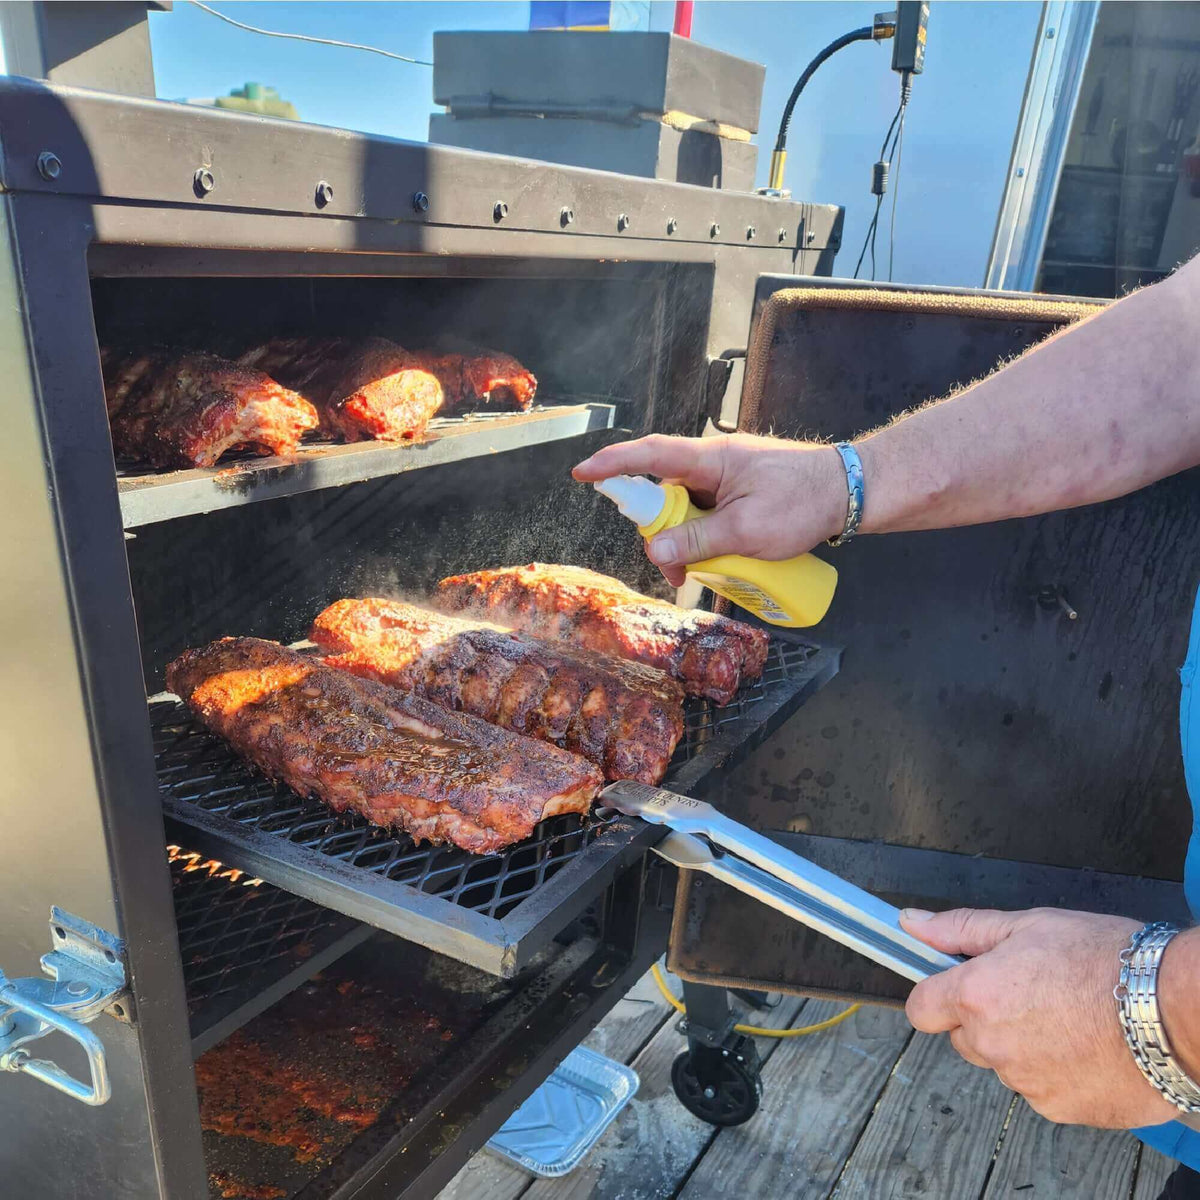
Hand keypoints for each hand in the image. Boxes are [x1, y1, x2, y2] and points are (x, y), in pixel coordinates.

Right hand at [572, 433, 846, 586]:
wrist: (851, 492)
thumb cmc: (802, 502)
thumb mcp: (746, 530)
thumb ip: (698, 540)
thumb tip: (654, 550)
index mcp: (710, 459)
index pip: (650, 455)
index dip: (614, 464)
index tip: (583, 474)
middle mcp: (713, 463)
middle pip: (664, 492)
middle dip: (660, 532)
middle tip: (674, 568)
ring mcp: (727, 478)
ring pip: (686, 509)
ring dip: (687, 541)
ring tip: (701, 573)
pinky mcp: (740, 493)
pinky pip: (707, 514)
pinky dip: (706, 538)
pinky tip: (720, 561)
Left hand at [901, 906, 1178, 1127]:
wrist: (1174, 1010)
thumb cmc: (1105, 958)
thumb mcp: (1028, 924)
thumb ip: (961, 928)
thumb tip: (910, 923)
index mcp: (976, 996)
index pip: (921, 1009)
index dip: (936, 996)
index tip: (954, 987)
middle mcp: (993, 1045)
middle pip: (965, 1038)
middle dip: (985, 1019)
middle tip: (1032, 993)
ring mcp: (1026, 1083)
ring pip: (1005, 1065)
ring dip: (1023, 1046)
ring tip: (1069, 1018)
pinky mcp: (1061, 1110)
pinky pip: (1041, 1090)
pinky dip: (1056, 1073)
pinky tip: (1087, 1047)